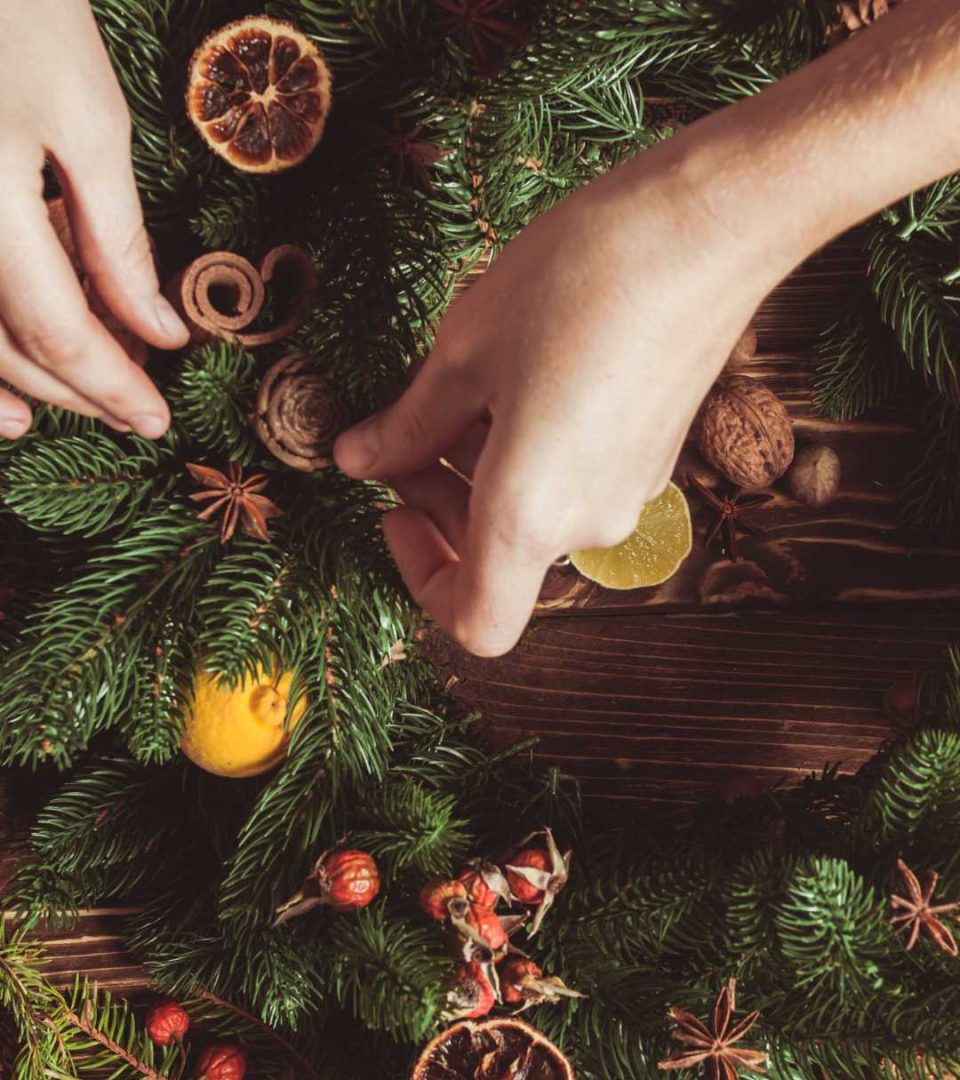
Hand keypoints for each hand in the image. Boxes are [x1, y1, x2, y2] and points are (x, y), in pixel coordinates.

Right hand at [0, 0, 187, 438]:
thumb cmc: (18, 10)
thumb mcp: (90, 121)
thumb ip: (119, 241)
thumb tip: (160, 330)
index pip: (57, 330)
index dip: (110, 383)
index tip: (156, 419)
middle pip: (1, 344)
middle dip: (72, 389)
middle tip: (131, 413)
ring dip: (14, 382)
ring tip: (61, 413)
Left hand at [334, 147, 775, 655]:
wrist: (708, 227)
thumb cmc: (578, 280)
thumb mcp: (465, 350)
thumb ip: (409, 425)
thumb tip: (360, 460)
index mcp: (531, 514)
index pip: (474, 622)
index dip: (421, 579)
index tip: (396, 507)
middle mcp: (588, 523)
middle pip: (498, 560)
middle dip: (439, 503)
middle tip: (402, 430)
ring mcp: (631, 493)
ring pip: (534, 518)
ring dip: (481, 474)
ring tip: (456, 388)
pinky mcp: (655, 458)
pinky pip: (573, 484)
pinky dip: (529, 455)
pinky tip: (515, 377)